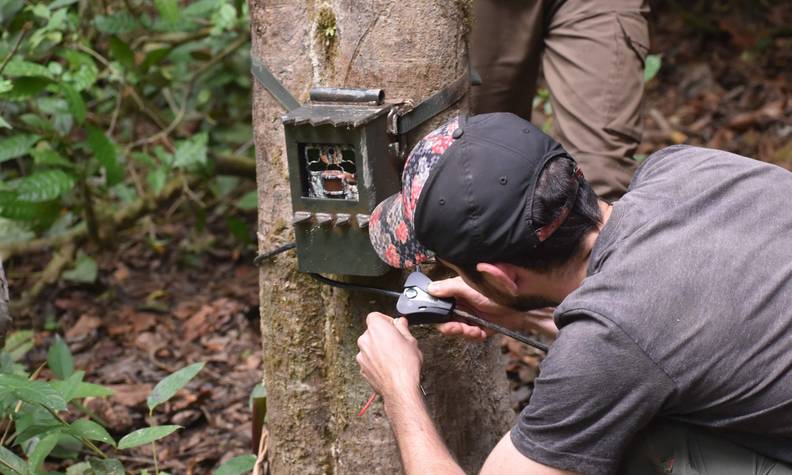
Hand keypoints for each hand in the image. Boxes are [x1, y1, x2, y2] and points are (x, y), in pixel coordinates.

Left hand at [356, 313, 422, 398]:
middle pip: (372, 332)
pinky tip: (388, 366)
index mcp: (377, 328)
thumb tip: (400, 322)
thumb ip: (402, 328)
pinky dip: (375, 361)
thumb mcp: (411, 341)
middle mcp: (365, 339)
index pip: (375, 316)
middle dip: (382, 335)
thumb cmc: (406, 365)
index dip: (386, 320)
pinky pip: (368, 360)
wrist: (399, 388)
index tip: (394, 326)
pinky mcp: (362, 368)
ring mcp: (361, 355)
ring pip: (369, 347)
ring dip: (378, 349)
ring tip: (394, 357)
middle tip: (396, 343)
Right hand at [428, 277, 557, 339]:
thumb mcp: (470, 288)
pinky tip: (480, 332)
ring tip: (472, 330)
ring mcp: (471, 315)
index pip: (438, 300)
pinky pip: (469, 335)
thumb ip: (449, 288)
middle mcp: (462, 303)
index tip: (434, 316)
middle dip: (449, 325)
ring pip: (456, 329)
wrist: (521, 307)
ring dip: (463, 331)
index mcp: (457, 290)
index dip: (435, 310)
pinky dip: (473, 335)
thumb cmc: (498, 292)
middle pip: (445, 318)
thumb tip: (430, 289)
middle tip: (455, 328)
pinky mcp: (479, 327)